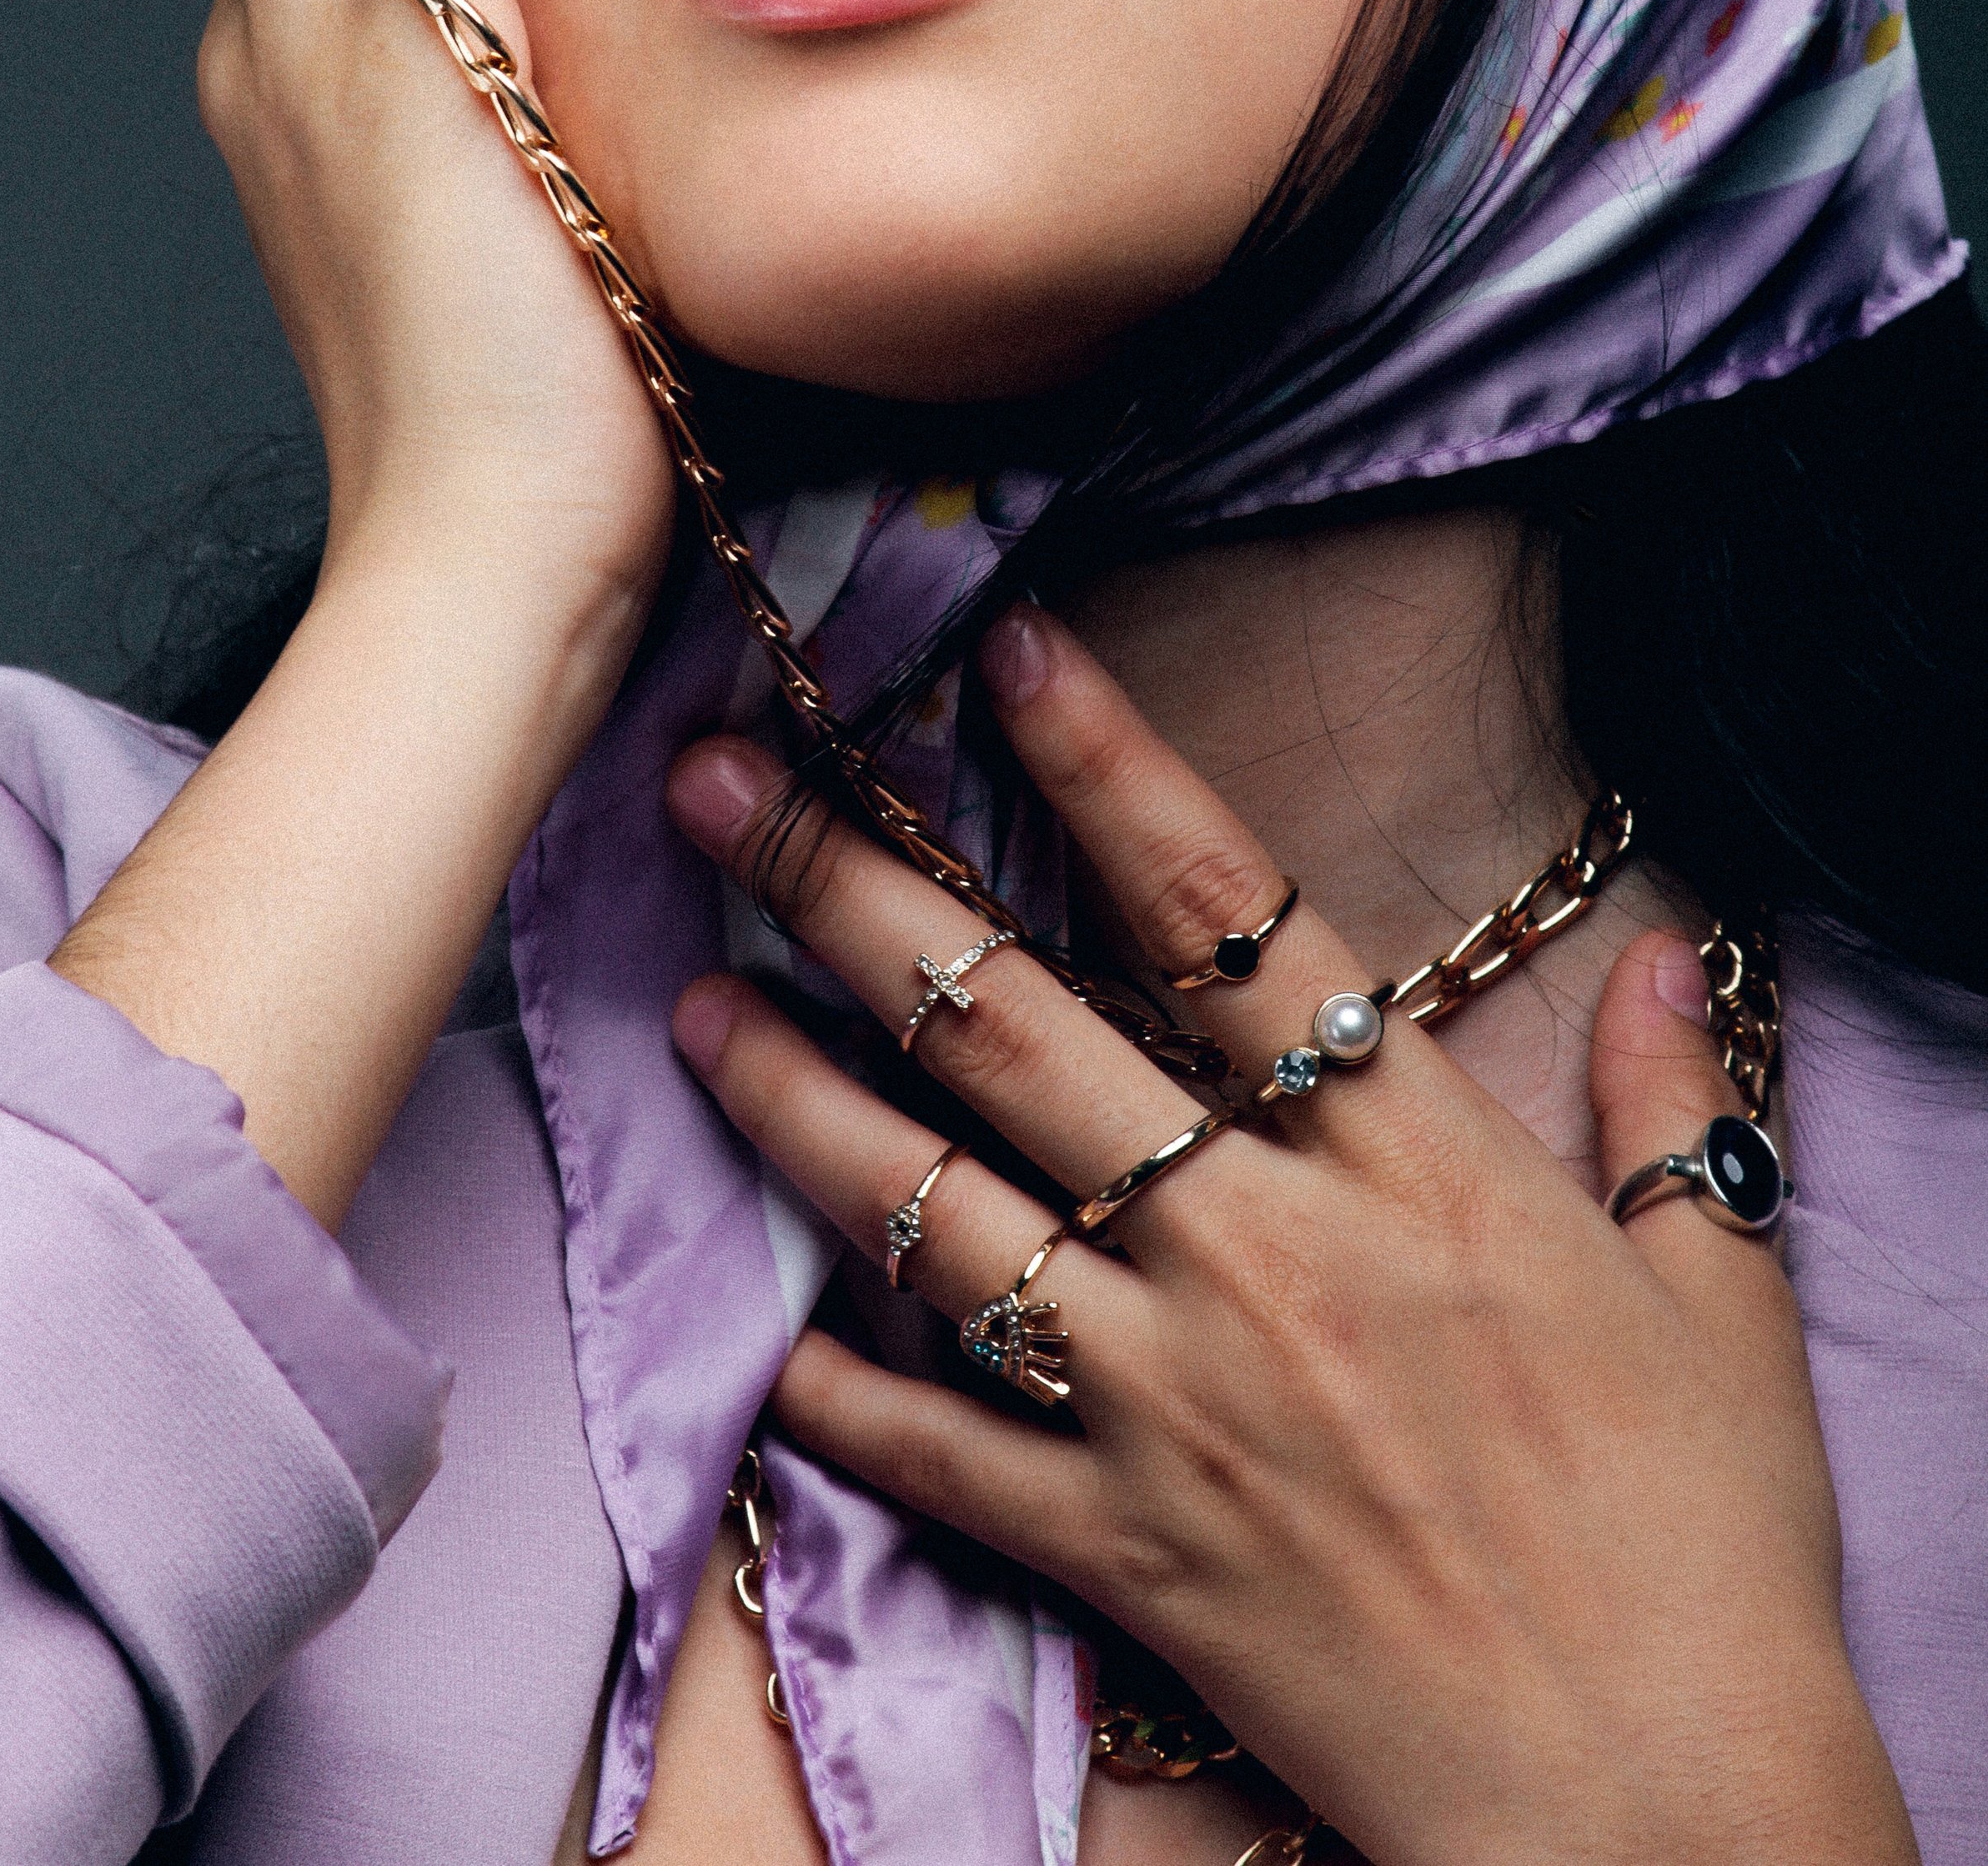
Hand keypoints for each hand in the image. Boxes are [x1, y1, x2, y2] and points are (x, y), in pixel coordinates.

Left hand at [664, 609, 1915, 1865]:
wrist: (1659, 1808)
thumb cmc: (1704, 1551)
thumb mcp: (1717, 1306)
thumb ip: (1671, 1115)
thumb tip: (1654, 957)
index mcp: (1411, 1163)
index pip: (1233, 914)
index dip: (1111, 767)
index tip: (1005, 653)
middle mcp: (1263, 1252)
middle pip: (1020, 1026)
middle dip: (853, 885)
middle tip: (721, 781)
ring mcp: (1176, 1402)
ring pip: (942, 1214)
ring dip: (796, 1104)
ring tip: (687, 1005)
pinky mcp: (1128, 1552)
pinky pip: (948, 1458)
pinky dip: (847, 1397)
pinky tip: (763, 1338)